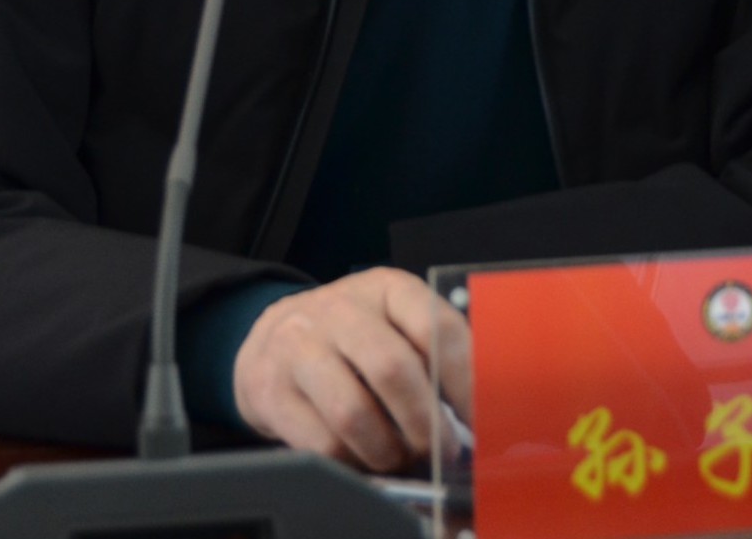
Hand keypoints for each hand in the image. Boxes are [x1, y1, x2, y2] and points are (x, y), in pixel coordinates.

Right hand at [231, 266, 472, 471]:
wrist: (274, 340)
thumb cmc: (354, 341)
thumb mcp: (395, 325)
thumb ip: (435, 355)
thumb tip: (481, 414)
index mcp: (384, 288)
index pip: (434, 325)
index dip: (464, 379)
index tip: (479, 418)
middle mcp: (338, 309)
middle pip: (392, 369)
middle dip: (425, 423)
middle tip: (440, 452)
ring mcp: (298, 346)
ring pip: (353, 413)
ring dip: (387, 451)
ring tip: (398, 458)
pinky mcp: (270, 390)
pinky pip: (321, 444)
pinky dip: (350, 463)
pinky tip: (360, 458)